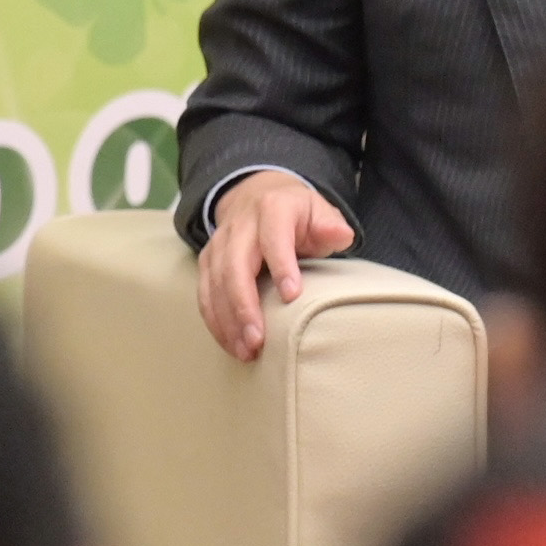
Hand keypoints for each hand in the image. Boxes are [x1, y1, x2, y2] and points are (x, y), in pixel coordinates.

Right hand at [194, 172, 356, 363]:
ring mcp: (218, 244)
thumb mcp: (318, 210)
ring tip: (246, 350)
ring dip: (227, 320)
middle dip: (244, 305)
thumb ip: (331, 225)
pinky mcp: (207, 262)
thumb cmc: (296, 214)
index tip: (291, 296)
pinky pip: (205, 294)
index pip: (273, 238)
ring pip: (215, 284)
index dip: (281, 266)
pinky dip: (216, 321)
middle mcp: (240, 226)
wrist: (256, 196)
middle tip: (257, 339)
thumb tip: (341, 235)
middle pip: (234, 265)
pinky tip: (231, 343)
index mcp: (272, 209)